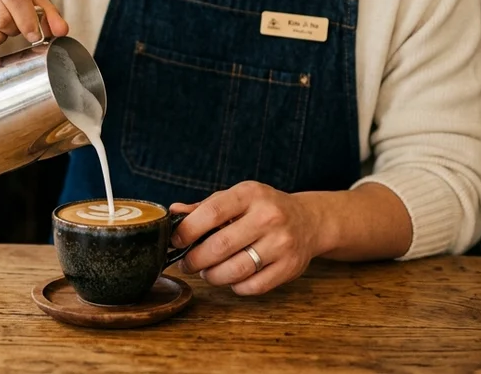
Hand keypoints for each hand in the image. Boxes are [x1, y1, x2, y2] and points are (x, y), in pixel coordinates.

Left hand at [170, 181, 333, 295]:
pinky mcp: (290, 267)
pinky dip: (235, 286)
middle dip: (195, 260)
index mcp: (250, 194)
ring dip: (212, 276)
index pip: (212, 212)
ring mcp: (282, 243)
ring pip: (235, 270)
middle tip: (187, 264)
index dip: (188, 230)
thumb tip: (172, 212)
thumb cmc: (262, 209)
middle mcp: (268, 217)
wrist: (308, 220)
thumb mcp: (237, 198)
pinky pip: (252, 286)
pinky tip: (231, 278)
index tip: (176, 241)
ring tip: (207, 272)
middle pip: (220, 246)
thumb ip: (205, 207)